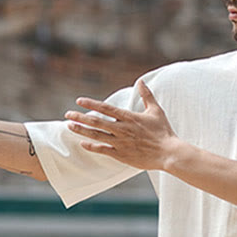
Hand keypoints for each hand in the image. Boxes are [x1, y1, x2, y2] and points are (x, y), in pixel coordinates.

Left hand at [64, 81, 179, 170]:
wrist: (168, 153)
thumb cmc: (163, 132)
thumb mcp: (156, 111)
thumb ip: (146, 96)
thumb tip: (141, 81)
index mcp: (128, 117)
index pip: (105, 108)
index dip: (91, 104)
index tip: (79, 101)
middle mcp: (122, 129)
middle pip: (96, 121)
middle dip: (80, 118)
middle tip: (67, 115)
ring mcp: (121, 143)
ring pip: (96, 135)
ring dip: (81, 130)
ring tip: (70, 127)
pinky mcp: (122, 155)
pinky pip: (103, 150)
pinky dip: (92, 146)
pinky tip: (83, 143)